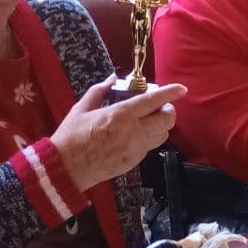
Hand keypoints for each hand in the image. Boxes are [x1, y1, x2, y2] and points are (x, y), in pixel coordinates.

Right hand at [50, 79, 184, 189]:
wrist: (66, 169)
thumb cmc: (71, 136)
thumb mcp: (82, 109)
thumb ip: (99, 91)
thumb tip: (112, 78)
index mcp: (121, 115)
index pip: (153, 101)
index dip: (170, 93)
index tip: (181, 89)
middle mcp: (134, 132)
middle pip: (167, 120)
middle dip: (168, 110)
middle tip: (159, 105)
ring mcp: (137, 148)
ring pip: (163, 134)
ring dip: (161, 124)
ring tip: (149, 118)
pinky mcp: (135, 161)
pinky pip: (151, 146)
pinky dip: (150, 137)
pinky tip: (136, 133)